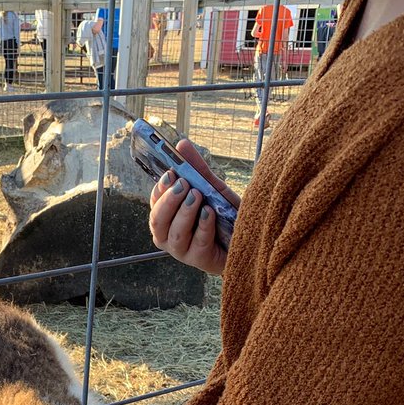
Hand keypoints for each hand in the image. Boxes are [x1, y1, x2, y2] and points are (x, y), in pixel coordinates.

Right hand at [148, 140, 239, 275]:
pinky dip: (203, 225)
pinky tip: (210, 212)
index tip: (171, 174)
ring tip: (198, 196)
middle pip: (157, 220)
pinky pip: (197, 242)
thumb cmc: (225, 215)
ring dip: (185, 213)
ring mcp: (182, 251)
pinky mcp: (199, 260)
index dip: (160, 189)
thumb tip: (182, 144)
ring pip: (174, 233)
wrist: (248, 239)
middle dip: (169, 200)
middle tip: (184, 184)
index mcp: (167, 218)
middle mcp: (168, 236)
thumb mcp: (212, 188)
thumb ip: (197, 169)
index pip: (154, 203)